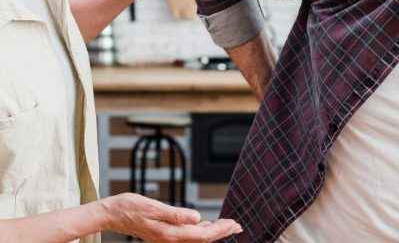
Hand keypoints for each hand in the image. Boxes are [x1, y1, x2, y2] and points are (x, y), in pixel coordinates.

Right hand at [100, 193, 242, 241]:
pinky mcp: (164, 233)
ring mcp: (167, 237)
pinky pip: (187, 234)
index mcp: (170, 233)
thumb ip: (176, 214)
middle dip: (221, 232)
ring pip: (195, 237)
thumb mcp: (154, 207)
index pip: (202, 235)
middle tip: (238, 225)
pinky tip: (206, 225)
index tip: (234, 224)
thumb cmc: (131, 207)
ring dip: (212, 231)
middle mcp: (170, 238)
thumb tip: (198, 218)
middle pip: (202, 238)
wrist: (112, 213)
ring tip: (227, 225)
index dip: (220, 230)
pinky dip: (200, 230)